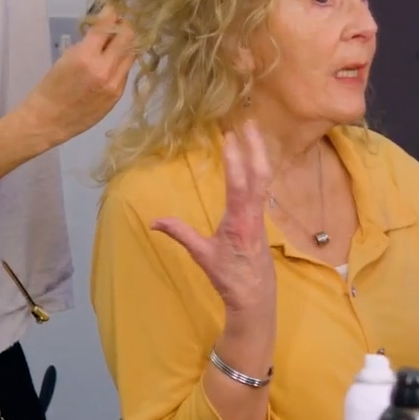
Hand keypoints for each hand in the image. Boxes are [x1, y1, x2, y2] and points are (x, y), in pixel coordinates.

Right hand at [19, 9, 136, 146]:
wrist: (48, 120)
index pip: (107, 25)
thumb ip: (87, 44)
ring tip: (118, 41)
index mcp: (86, 56)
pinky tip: (113, 62)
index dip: (111, 13)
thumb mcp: (65, 58)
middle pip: (128, 37)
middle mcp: (105, 69)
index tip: (111, 8)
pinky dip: (122, 62)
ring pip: (132, 54)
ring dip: (127, 44)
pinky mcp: (118, 96)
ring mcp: (114, 84)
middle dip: (124, 26)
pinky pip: (126, 72)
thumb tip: (102, 31)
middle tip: (118, 24)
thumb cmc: (50, 87)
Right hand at [150, 121, 277, 316]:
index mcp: (240, 221)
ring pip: (265, 178)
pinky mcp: (263, 217)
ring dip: (260, 153)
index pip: (238, 184)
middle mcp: (255, 213)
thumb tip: (153, 221)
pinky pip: (263, 186)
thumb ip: (180, 234)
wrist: (256, 297)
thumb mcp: (203, 256)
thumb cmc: (230, 278)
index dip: (234, 159)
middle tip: (249, 121)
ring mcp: (262, 214)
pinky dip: (260, 167)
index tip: (228, 136)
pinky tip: (257, 158)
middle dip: (256, 146)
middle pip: (260, 174)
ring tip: (253, 130)